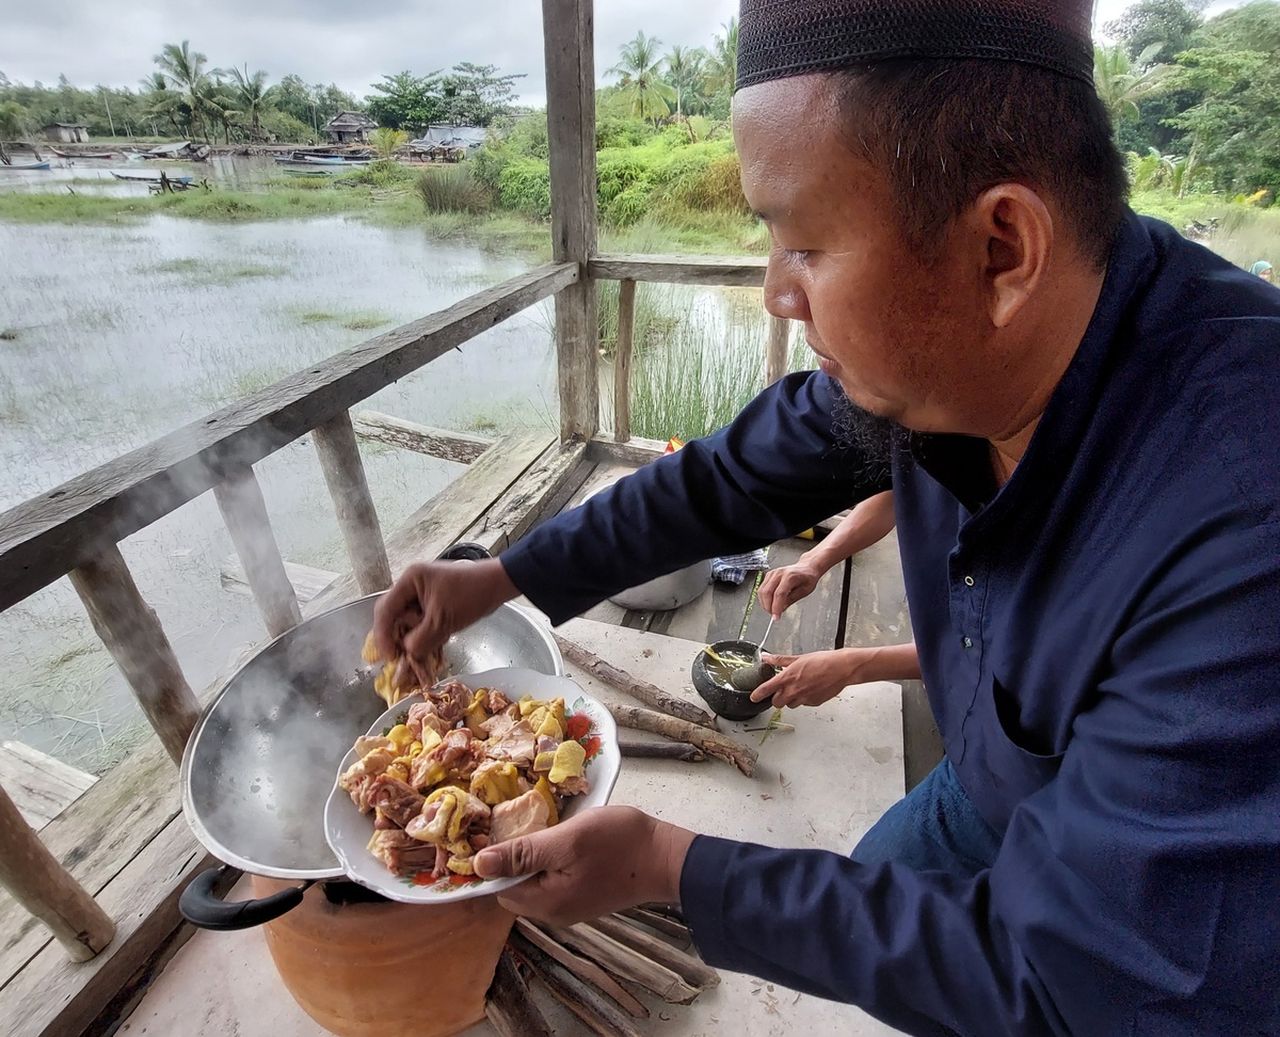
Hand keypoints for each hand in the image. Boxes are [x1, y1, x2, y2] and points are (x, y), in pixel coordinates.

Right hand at [372, 558, 517, 679]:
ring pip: (408, 623)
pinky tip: (431, 650)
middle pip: (394, 617)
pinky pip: (422, 624)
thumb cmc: (471, 594)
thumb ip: (421, 639)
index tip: (390, 657)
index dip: (383, 635)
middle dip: (397, 639)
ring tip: (419, 656)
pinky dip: (425, 638)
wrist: (498, 585)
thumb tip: (408, 653)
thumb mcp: (443, 620)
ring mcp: (423, 596)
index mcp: (409, 581)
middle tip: (400, 659)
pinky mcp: (434, 606)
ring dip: (413, 640)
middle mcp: (412, 586)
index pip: (385, 609)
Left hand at [473, 806, 694, 926]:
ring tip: (538, 828)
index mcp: (545, 903)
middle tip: (518, 824)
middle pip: (513, 888)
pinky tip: (556, 840)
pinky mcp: (582, 896)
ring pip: (533, 883)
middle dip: (510, 859)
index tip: (492, 831)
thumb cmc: (618, 843)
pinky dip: (547, 862)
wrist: (666, 857)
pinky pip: (551, 881)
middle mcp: (553, 912)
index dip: (491, 862)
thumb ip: (523, 853)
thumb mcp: (567, 839)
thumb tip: (478, 865)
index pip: (498, 889)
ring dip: (530, 858)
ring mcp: (569, 906)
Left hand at [749, 648, 863, 707]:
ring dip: (791, 699)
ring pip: (790, 705)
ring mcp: (804, 698)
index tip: (753, 697)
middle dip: (777, 698)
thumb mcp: (798, 658)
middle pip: (777, 703)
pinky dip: (804, 698)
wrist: (841, 668)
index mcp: (788, 677)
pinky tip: (810, 689)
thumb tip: (766, 658)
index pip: (766, 689)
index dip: (758, 695)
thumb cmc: (822, 661)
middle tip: (781, 690)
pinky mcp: (814, 703)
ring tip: (799, 688)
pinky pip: (804, 704)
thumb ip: (779, 660)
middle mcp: (794, 690)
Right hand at [758, 560, 822, 616]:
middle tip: (773, 615)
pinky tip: (770, 602)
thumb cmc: (808, 578)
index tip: (776, 617)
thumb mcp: (804, 591)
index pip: (779, 594)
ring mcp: (772, 573)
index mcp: (790, 576)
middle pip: (767, 592)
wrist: (806, 567)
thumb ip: (791, 600)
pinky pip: (762, 588)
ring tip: (772, 609)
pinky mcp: (768, 575)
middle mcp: (779, 573)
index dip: (776, 608)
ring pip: (762, 591)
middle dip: (768, 607)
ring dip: (764, 603)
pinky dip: (764, 598)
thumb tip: (780, 609)